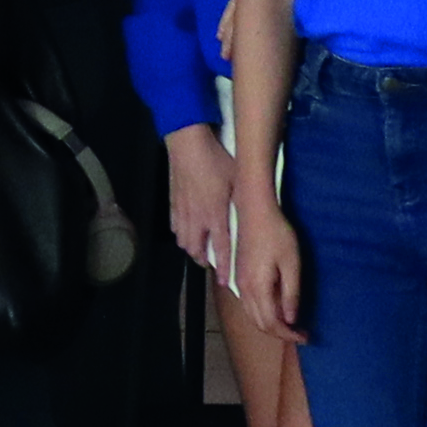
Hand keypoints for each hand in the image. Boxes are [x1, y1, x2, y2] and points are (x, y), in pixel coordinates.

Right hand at [162, 123, 237, 279]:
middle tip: (212, 262)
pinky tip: (186, 229)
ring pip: (183, 241)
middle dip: (204, 260)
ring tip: (199, 248)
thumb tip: (255, 210)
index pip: (222, 249)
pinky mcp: (172, 203)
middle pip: (197, 250)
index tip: (226, 282)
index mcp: (216, 215)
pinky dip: (180, 233)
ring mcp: (182, 212)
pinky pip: (174, 227)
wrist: (188, 144)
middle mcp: (197, 219)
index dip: (224, 268)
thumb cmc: (216, 159)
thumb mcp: (237, 179)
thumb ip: (243, 199)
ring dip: (191, 248)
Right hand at [233, 188, 305, 334]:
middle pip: (260, 324)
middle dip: (281, 334)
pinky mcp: (238, 276)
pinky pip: (248, 305)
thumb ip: (291, 293)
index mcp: (258, 288)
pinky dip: (262, 314)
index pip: (272, 323)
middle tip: (301, 333)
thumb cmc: (276, 234)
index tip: (306, 337)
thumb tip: (291, 319)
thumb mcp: (291, 263)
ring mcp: (238, 283)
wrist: (253, 211)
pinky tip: (276, 308)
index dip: (289, 335)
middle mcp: (244, 290)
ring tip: (291, 324)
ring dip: (271, 325)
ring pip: (252, 316)